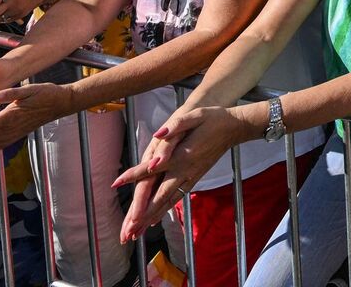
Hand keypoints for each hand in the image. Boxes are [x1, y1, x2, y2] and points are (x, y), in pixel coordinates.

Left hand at [114, 104, 259, 240]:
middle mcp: (186, 170)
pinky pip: (176, 198)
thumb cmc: (212, 119)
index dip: (134, 175)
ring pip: (168, 202)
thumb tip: (158, 134)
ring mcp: (191, 177)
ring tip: (136, 233)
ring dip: (150, 218)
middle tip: (128, 229)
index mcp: (182, 155)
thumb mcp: (195, 116)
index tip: (116, 183)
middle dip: (142, 213)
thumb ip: (176, 126)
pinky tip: (154, 220)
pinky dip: (163, 211)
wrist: (234, 128)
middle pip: (160, 196)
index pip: (153, 168)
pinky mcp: (194, 179)